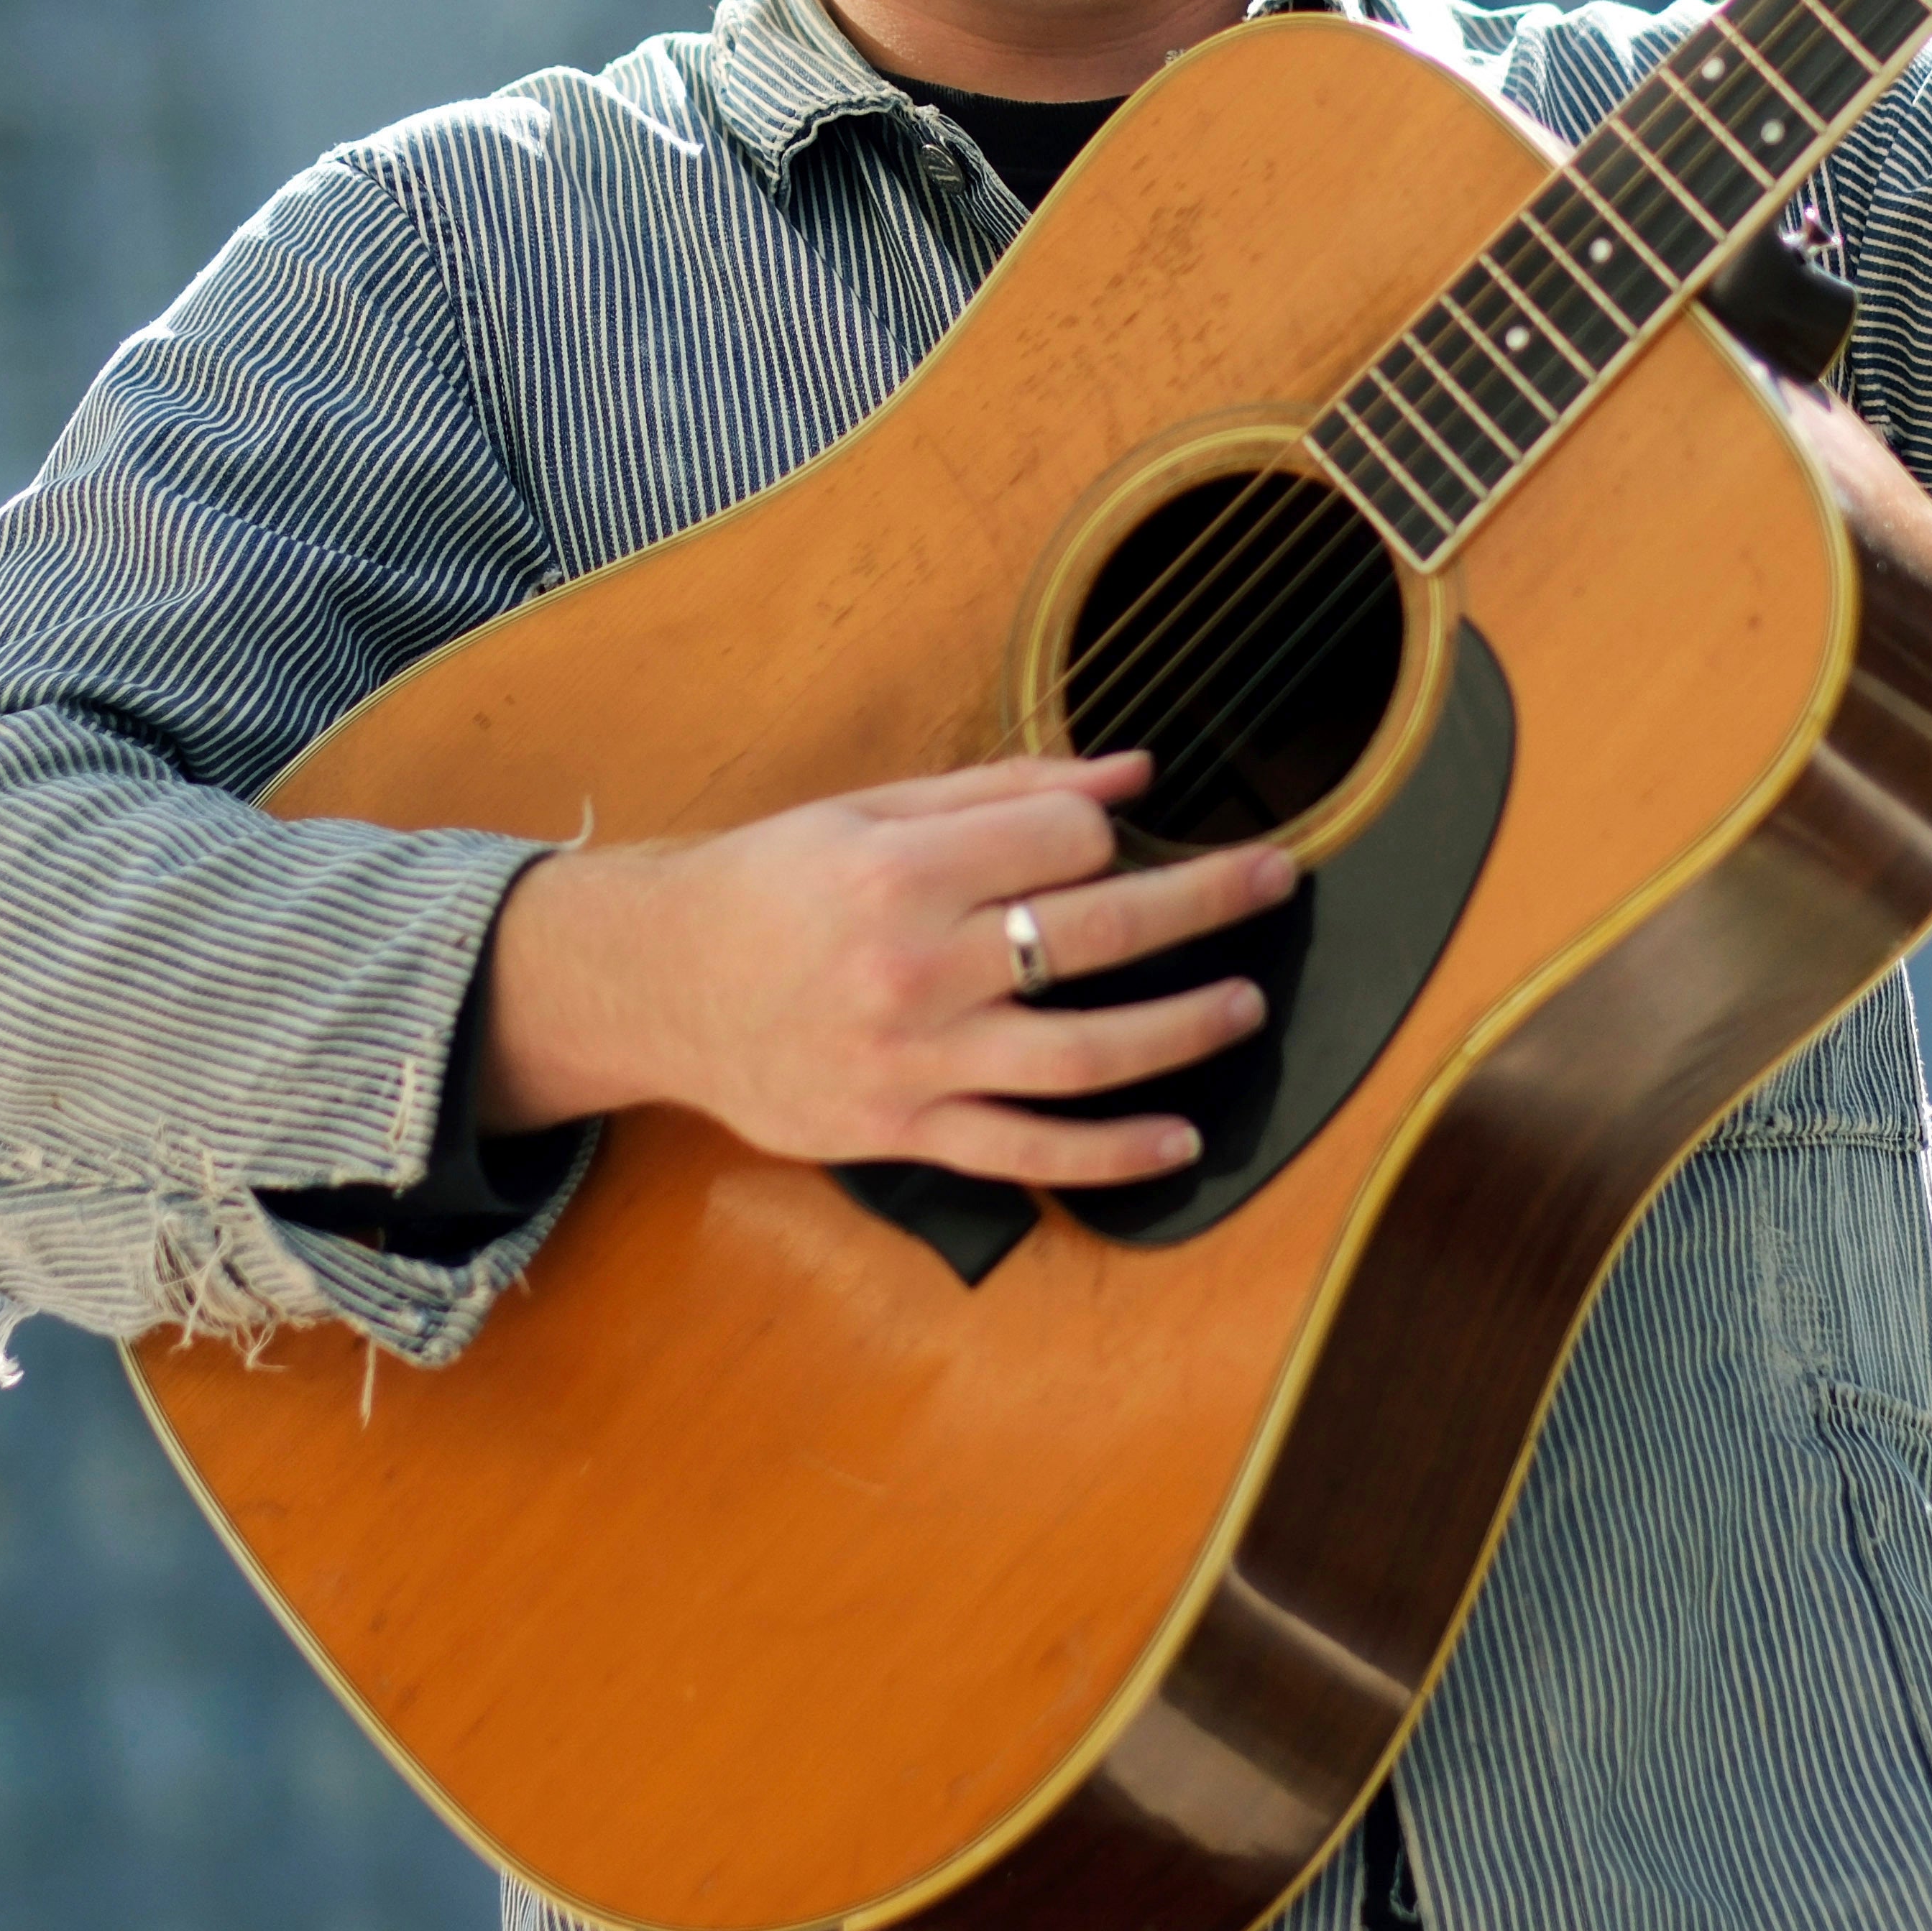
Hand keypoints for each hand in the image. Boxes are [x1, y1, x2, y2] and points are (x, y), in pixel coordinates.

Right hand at [477, 753, 1293, 1190]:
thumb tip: (1129, 775)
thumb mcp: (868, 811)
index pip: (1062, 847)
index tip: (1125, 833)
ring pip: (1083, 1057)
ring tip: (1242, 1007)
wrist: (656, 984)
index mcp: (902, 873)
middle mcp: (914, 969)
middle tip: (1275, 882)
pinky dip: (1110, 1155)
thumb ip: (1000, 794)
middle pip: (1098, 938)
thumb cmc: (766, 884)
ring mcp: (914, 1062)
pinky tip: (1178, 1141)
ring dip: (1181, 1031)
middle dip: (1203, 904)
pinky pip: (1027, 1154)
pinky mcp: (903, 1134)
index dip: (1109, 832)